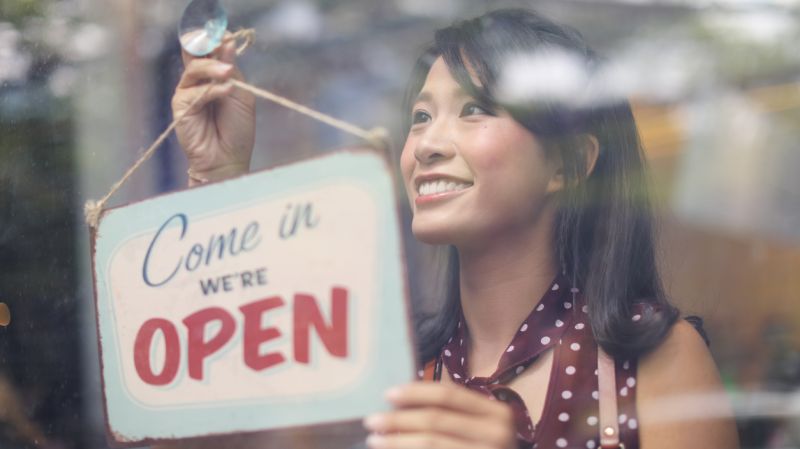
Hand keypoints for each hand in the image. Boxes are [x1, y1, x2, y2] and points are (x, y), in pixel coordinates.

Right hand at [171, 36, 255, 185]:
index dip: (216, 41)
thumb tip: (227, 43)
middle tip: (223, 44)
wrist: (228, 158)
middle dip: (209, 47)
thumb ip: (233, 70)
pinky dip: (211, 89)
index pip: (209, 50)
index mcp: (214, 75)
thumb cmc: (237, 129)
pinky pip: (194, 92)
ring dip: (212, 68)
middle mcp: (198, 81)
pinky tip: (226, 90)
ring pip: (193, 69)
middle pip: (195, 53)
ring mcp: (187, 92)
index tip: (228, 37)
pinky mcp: (180, 106)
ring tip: (228, 72)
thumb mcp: (241, 95)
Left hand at [364, 383, 516, 448]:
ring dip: (397, 441)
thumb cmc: (483, 448)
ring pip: (431, 443)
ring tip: (374, 440)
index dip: (416, 392)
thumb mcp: (478, 427)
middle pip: (436, 419)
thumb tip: (399, 402)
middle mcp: (497, 434)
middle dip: (399, 419)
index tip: (388, 394)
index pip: (449, 395)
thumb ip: (449, 413)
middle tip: (371, 420)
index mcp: (497, 413)